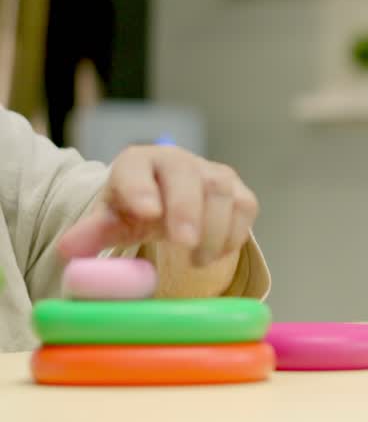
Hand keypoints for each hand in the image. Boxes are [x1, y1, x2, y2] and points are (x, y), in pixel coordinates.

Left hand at [58, 145, 258, 266]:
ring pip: (222, 192)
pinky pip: (245, 208)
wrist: (165, 201)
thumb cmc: (135, 210)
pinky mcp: (238, 191)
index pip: (137, 167)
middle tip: (185, 242)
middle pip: (188, 176)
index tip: (147, 214)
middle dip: (188, 209)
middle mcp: (178, 161)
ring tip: (196, 261)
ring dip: (213, 230)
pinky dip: (233, 234)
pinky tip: (215, 253)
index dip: (142, 188)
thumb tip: (68, 249)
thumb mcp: (111, 220)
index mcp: (137, 162)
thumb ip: (94, 233)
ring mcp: (213, 173)